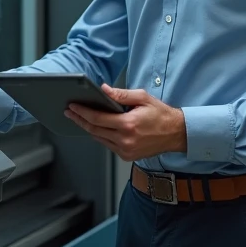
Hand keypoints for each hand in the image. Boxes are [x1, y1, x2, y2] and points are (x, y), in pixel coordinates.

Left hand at [65, 85, 187, 161]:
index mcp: (128, 124)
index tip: (73, 107)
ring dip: (89, 128)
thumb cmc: (161, 115)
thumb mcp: (143, 98)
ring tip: (80, 118)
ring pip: (99, 139)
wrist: (176, 133)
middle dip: (80, 120)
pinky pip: (108, 145)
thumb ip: (121, 95)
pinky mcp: (127, 156)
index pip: (97, 118)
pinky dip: (101, 136)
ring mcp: (126, 150)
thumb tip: (104, 90)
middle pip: (94, 130)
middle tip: (70, 112)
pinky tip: (97, 127)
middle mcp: (125, 140)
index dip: (82, 112)